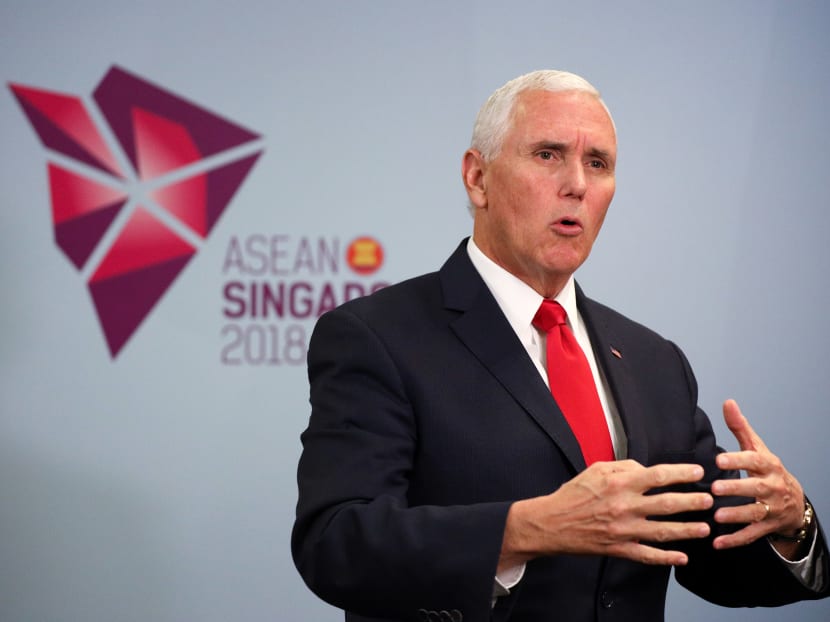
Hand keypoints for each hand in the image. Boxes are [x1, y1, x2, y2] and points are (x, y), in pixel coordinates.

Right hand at [499, 459, 712, 569]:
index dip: (681, 474)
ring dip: (687, 530)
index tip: (698, 472)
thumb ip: (624, 467)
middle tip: (709, 500)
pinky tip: (682, 558)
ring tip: (704, 529)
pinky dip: (666, 558)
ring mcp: (623, 530)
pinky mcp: (619, 549)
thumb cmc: (574, 493)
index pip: (658, 475)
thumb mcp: (596, 469)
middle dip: (692, 502)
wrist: (552, 522)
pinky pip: (647, 555)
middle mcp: (625, 506)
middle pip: (667, 504)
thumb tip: (646, 469)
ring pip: (663, 531)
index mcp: (620, 484)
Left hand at [710, 399, 804, 552]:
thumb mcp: (757, 448)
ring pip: (754, 513)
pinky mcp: (767, 526)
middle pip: (755, 489)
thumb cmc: (767, 470)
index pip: (754, 461)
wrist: (794, 500)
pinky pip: (751, 535)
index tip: (719, 460)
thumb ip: (740, 427)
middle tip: (715, 489)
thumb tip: (728, 402)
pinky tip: (717, 543)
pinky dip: (735, 540)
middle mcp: (771, 487)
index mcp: (768, 466)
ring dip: (736, 516)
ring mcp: (771, 508)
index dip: (738, 460)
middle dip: (736, 489)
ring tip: (716, 516)